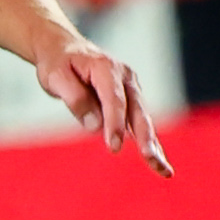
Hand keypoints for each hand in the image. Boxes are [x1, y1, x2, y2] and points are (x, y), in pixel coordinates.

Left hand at [31, 28, 171, 173]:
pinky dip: (149, 143)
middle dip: (145, 137)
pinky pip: (140, 124)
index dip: (115, 123)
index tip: (114, 146)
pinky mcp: (131, 101)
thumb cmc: (59, 63)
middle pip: (138, 110)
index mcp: (106, 68)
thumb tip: (94, 125)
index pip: (114, 99)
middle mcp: (125, 77)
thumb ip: (75, 98)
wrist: (65, 49)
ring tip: (164, 170)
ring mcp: (131, 89)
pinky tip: (158, 163)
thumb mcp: (55, 76)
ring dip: (153, 145)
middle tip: (150, 159)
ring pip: (144, 120)